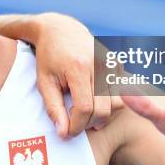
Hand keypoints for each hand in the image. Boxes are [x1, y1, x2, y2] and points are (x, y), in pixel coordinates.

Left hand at [32, 13, 122, 137]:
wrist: (60, 30)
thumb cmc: (49, 58)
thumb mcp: (44, 82)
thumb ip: (53, 109)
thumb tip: (64, 134)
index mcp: (78, 67)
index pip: (85, 108)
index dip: (77, 126)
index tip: (68, 132)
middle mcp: (99, 63)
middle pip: (103, 109)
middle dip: (89, 123)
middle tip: (75, 124)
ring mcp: (111, 62)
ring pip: (116, 104)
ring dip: (101, 116)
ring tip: (84, 113)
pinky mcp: (117, 63)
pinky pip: (120, 94)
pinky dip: (108, 103)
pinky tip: (93, 101)